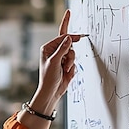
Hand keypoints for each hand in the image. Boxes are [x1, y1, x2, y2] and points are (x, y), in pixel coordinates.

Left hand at [21, 10, 82, 128]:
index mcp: (48, 48)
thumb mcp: (54, 61)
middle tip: (75, 50)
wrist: (51, 91)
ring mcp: (61, 59)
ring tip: (65, 69)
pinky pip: (74, 62)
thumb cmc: (48, 77)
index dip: (71, 37)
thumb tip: (69, 38)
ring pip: (73, 54)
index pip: (61, 38)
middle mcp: (54, 52)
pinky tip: (66, 73)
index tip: (80, 36)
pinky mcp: (66, 65)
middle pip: (69, 45)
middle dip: (70, 53)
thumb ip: (62, 49)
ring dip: (71, 62)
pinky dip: (72, 68)